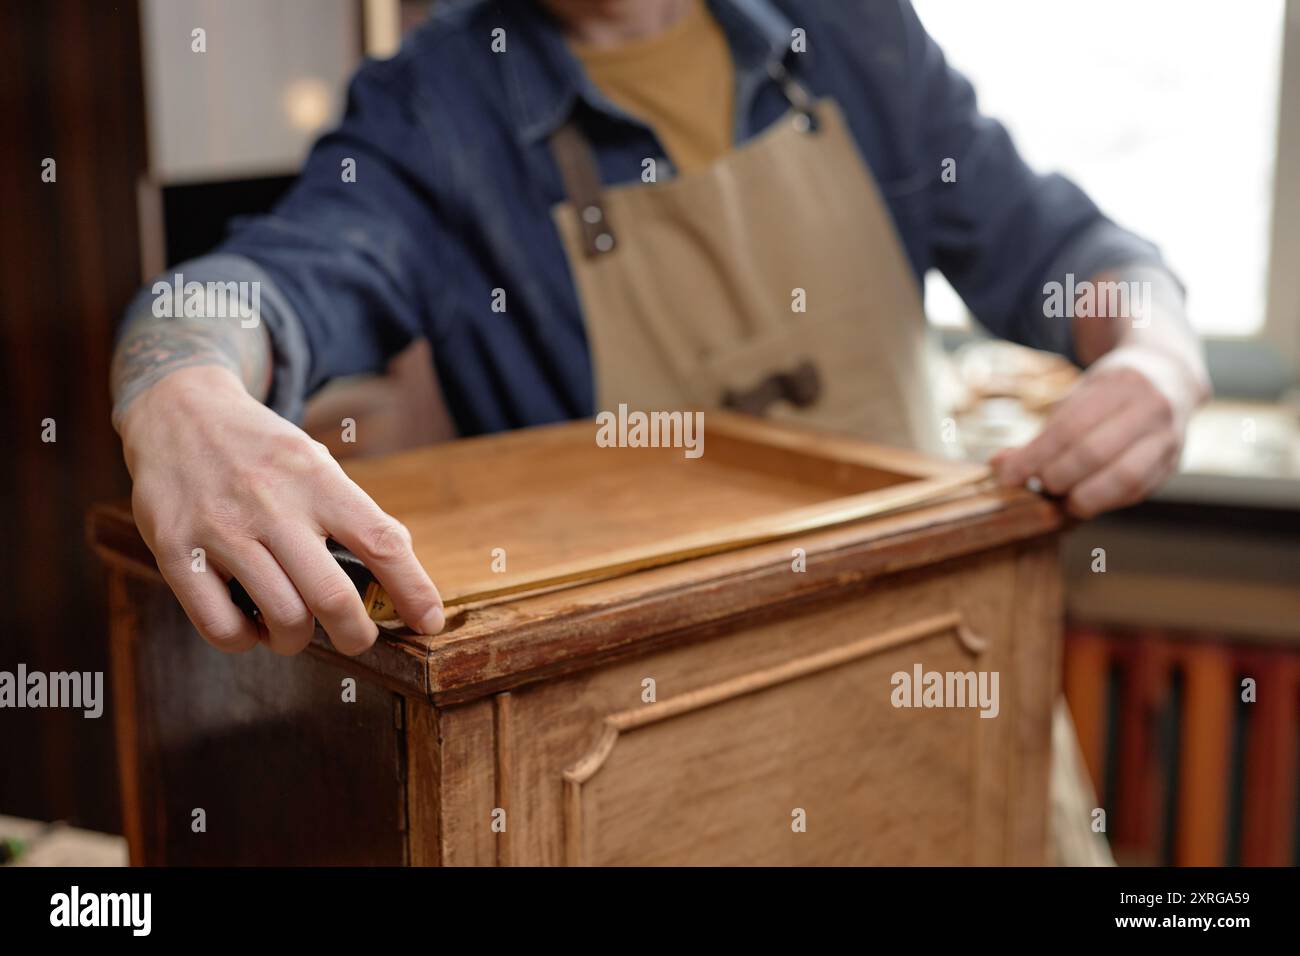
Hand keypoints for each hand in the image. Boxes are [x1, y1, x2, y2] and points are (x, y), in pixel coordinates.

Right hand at [118, 366, 444, 655]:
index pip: (382, 542)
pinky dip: (244, 641)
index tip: (429, 622)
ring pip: (280, 617)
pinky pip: (220, 626)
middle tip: (356, 639)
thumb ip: (353, 512)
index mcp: (318, 481)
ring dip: (296, 641)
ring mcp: (222, 529)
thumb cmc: (262, 450)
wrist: (178, 409)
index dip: (414, 590)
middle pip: (332, 596)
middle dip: (355, 634)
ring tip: (294, 631)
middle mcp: (273, 504)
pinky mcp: (177, 551)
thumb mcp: (315, 463)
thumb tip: (398, 571)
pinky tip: (248, 625)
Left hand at [991, 360, 1202, 518]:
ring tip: (1062, 502)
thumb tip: (999, 466)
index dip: (1034, 457)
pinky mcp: (1172, 463)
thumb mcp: (1075, 400)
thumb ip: (1041, 435)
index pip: (1068, 428)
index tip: (1008, 477)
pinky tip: (1084, 503)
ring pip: (1124, 477)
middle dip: (1057, 476)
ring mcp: (1168, 437)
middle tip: (1039, 486)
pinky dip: (1106, 502)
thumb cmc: (1108, 395)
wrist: (1169, 378)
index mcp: (1119, 385)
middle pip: (1093, 452)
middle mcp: (1150, 408)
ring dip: (1084, 497)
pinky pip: (1137, 491)